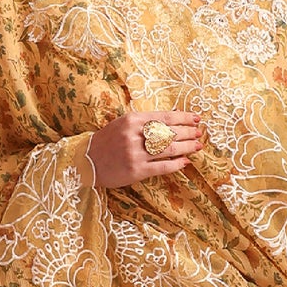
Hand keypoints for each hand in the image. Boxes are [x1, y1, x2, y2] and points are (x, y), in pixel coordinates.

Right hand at [88, 110, 202, 187]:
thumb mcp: (123, 124)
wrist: (86, 161)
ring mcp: (135, 153)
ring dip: (186, 147)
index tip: (196, 118)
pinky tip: (185, 162)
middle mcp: (134, 135)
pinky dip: (176, 164)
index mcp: (132, 120)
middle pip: (169, 132)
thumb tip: (172, 116)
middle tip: (200, 133)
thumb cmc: (107, 141)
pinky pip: (162, 167)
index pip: (164, 116)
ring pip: (168, 149)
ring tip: (197, 146)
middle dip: (188, 132)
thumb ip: (144, 121)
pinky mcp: (136, 170)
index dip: (183, 117)